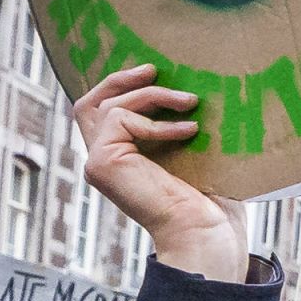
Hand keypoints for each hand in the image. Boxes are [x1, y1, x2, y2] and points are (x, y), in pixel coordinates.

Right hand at [71, 66, 243, 280]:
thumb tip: (189, 90)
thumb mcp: (190, 153)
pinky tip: (189, 131)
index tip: (153, 73)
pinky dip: (156, 121)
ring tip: (191, 102)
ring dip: (154, 96)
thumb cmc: (210, 201)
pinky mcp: (101, 162)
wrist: (206, 231)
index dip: (118, 86)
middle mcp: (101, 161)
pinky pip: (121, 119)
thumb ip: (173, 125)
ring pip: (110, 106)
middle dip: (120, 79)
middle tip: (155, 70)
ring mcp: (97, 162)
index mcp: (118, 159)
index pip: (99, 113)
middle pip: (89, 103)